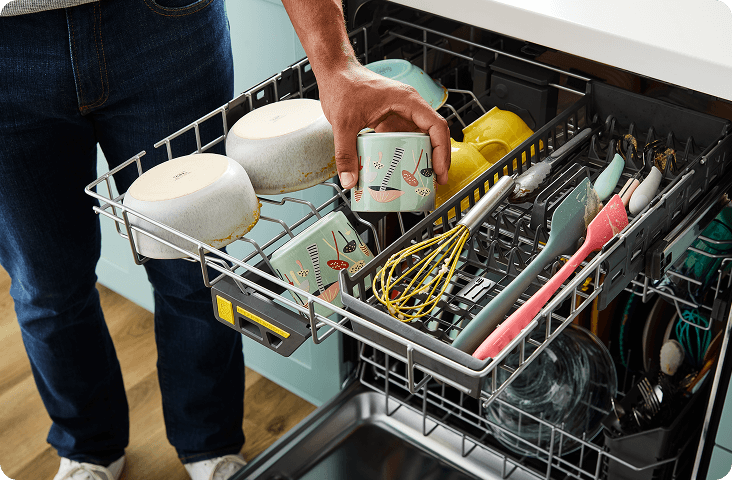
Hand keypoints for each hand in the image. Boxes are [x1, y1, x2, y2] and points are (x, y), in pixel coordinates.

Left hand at [316, 61, 450, 189]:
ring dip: (425, 156)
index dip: (441, 150)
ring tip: (424, 179)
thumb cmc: (343, 86)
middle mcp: (409, 106)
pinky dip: (408, 153)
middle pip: (434, 133)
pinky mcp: (391, 119)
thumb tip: (349, 181)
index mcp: (407, 101)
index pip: (436, 125)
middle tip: (437, 180)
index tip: (438, 169)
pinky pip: (405, 138)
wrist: (335, 72)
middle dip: (438, 157)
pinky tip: (403, 169)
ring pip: (422, 136)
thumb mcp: (343, 123)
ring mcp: (401, 113)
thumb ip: (346, 153)